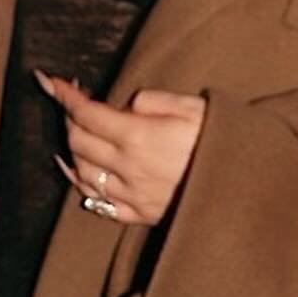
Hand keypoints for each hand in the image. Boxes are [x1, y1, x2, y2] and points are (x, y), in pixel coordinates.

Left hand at [37, 70, 206, 226]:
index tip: (50, 82)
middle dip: (68, 118)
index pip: (87, 113)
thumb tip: (128, 105)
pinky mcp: (141, 215)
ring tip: (72, 132)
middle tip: (70, 103)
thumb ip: (154, 101)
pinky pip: (98, 203)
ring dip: (71, 149)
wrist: (247, 190)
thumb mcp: (193, 107)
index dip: (65, 96)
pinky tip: (76, 172)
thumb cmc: (223, 142)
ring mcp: (133, 196)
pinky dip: (80, 184)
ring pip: (83, 172)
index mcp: (139, 137)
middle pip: (79, 142)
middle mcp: (129, 169)